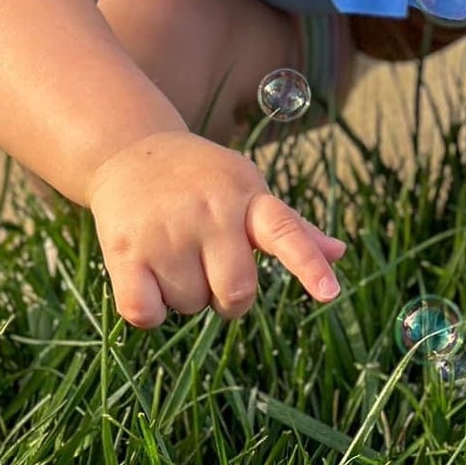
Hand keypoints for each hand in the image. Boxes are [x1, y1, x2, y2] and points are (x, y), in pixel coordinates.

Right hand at [85, 130, 346, 329]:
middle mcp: (210, 211)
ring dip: (184, 296)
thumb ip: (290, 226)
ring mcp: (166, 231)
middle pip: (237, 292)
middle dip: (228, 297)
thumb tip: (340, 253)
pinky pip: (146, 313)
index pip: (286, 231)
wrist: (127, 151)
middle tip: (211, 268)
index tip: (330, 293)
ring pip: (191, 306)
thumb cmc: (201, 179)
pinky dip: (150, 310)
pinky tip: (145, 276)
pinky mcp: (124, 250)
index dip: (309, 264)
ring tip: (172, 253)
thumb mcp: (247, 189)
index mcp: (247, 197)